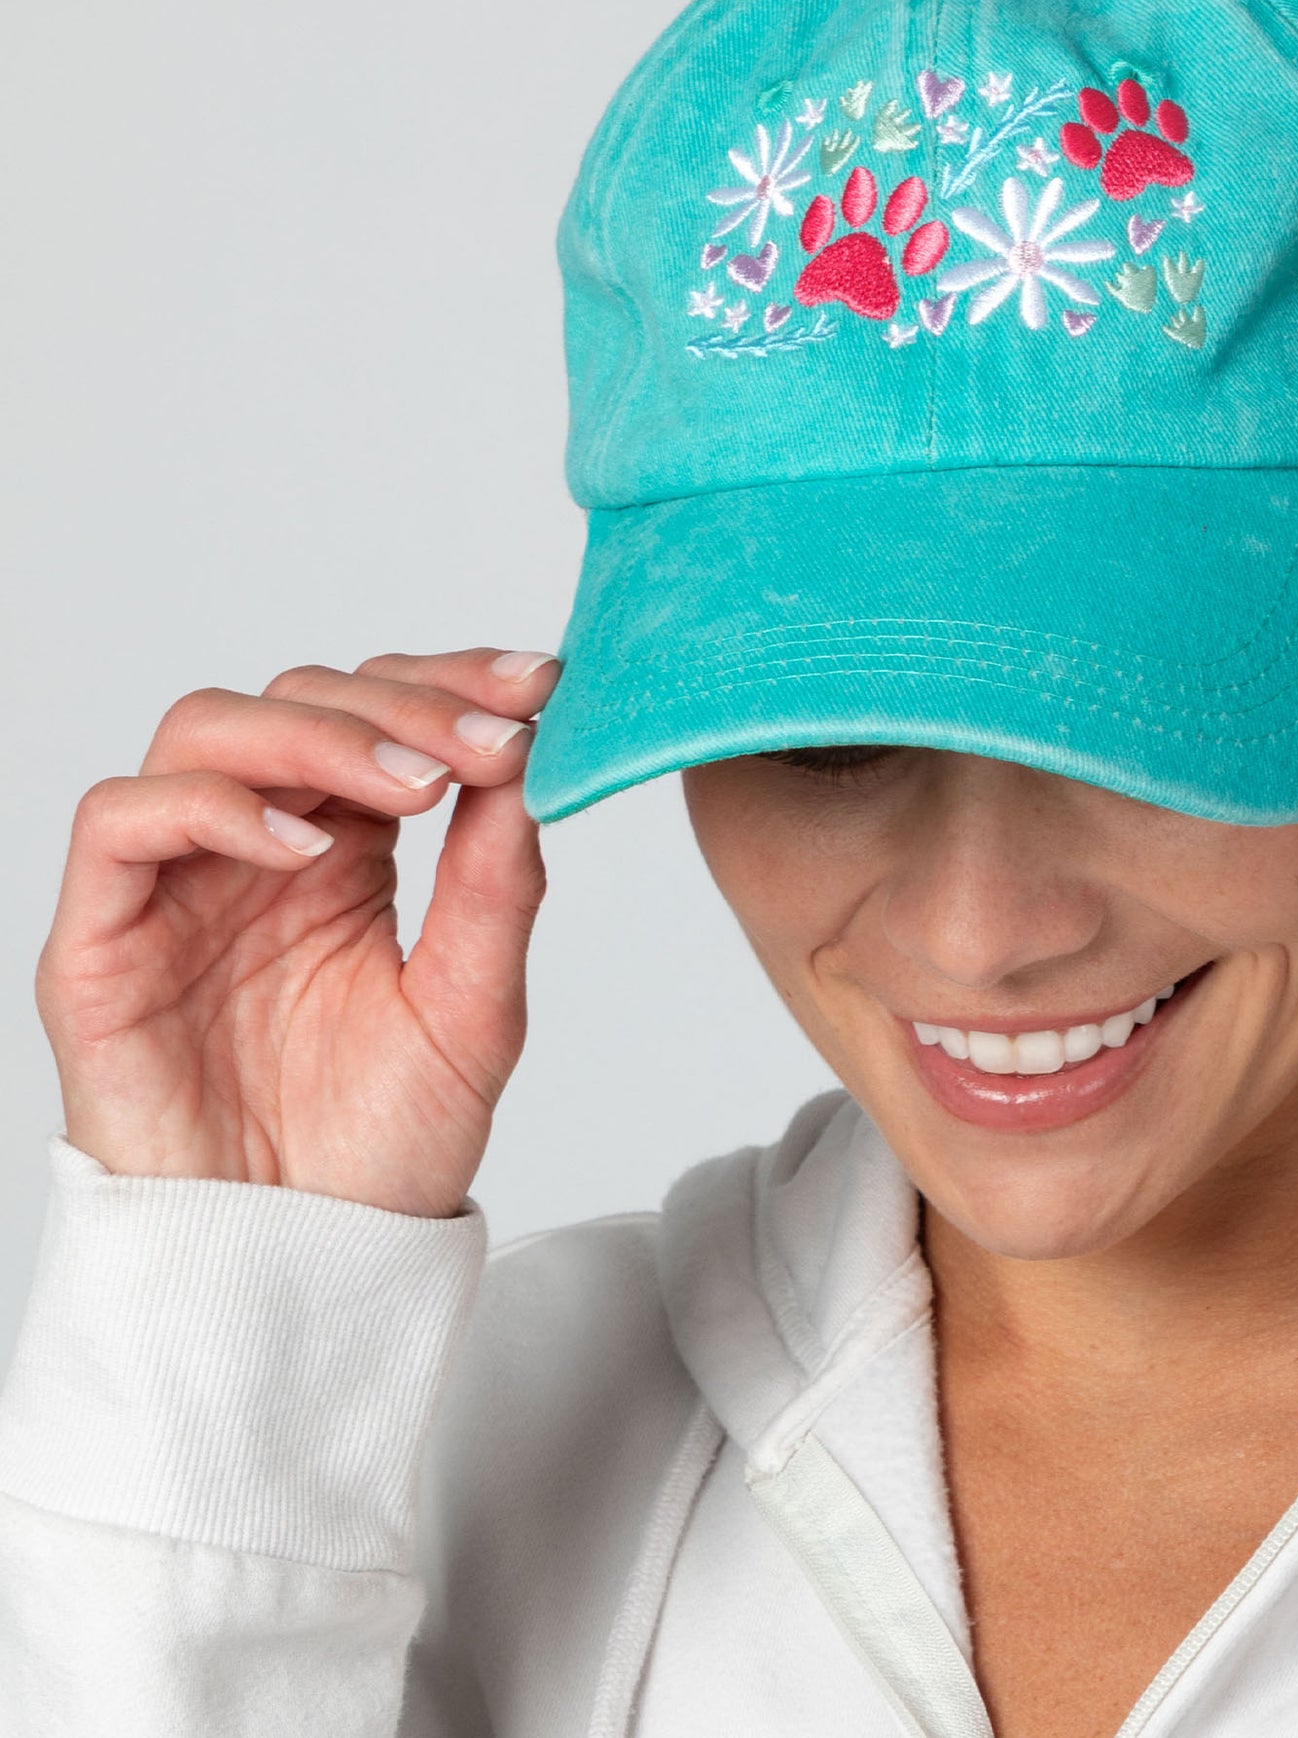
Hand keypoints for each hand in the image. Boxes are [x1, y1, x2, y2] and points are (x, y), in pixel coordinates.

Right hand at [34, 648, 558, 1217]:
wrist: (311, 1266)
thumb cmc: (383, 1146)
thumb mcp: (472, 1006)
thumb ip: (495, 884)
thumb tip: (529, 761)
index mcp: (342, 851)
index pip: (380, 716)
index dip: (453, 684)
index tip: (542, 685)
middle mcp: (255, 850)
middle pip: (298, 698)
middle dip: (405, 703)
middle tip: (492, 738)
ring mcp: (176, 887)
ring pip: (207, 732)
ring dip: (319, 734)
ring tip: (417, 787)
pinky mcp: (103, 943)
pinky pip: (123, 823)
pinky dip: (216, 808)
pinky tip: (312, 849)